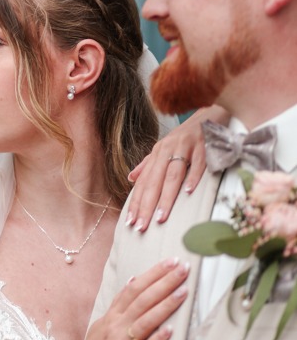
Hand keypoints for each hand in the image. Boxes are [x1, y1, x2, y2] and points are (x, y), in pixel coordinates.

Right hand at [72, 258, 188, 339]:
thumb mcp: (101, 325)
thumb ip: (118, 305)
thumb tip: (132, 281)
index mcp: (111, 317)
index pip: (134, 288)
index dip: (153, 273)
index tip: (172, 261)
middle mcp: (115, 328)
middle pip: (142, 300)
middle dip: (164, 282)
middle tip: (183, 267)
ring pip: (144, 321)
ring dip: (165, 305)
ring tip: (183, 291)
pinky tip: (171, 331)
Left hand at [126, 106, 229, 231]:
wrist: (209, 114)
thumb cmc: (186, 136)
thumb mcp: (164, 148)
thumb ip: (148, 164)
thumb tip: (131, 178)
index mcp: (158, 153)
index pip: (144, 182)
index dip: (136, 202)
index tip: (130, 222)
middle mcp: (168, 149)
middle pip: (155, 181)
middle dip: (147, 205)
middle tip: (142, 226)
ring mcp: (186, 147)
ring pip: (173, 174)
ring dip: (166, 196)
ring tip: (161, 217)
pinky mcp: (204, 145)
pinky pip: (198, 163)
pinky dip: (194, 176)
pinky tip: (189, 192)